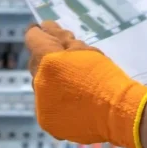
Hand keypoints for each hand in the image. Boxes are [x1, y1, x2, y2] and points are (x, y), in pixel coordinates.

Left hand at [24, 21, 146, 147]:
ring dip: (50, 79)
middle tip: (65, 58)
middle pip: (34, 62)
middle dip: (46, 57)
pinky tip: (72, 100)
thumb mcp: (86, 50)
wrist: (113, 110)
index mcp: (47, 60)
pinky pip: (45, 103)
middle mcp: (38, 81)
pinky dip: (55, 98)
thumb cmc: (103, 74)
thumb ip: (63, 38)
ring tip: (72, 82)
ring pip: (40, 83)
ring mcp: (40, 103)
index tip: (45, 31)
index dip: (39, 32)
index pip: (33, 38)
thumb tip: (47, 27)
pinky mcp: (46, 120)